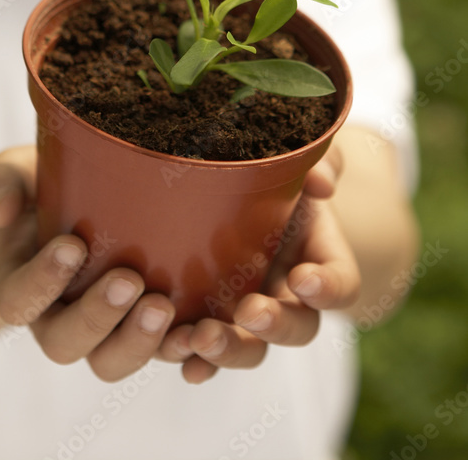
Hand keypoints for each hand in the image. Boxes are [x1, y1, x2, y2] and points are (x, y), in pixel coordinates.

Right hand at [0, 146, 175, 380]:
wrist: (78, 201)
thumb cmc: (41, 184)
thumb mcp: (14, 173)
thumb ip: (1, 183)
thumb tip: (1, 209)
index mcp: (19, 288)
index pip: (19, 301)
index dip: (43, 281)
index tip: (72, 245)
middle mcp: (55, 320)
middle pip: (66, 344)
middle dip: (98, 317)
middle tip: (129, 280)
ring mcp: (101, 332)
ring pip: (111, 362)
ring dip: (138, 342)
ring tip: (165, 306)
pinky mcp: (142, 332)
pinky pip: (158, 357)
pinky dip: (180, 352)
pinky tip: (200, 333)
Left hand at [158, 144, 360, 382]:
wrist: (241, 191)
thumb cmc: (279, 174)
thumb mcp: (303, 160)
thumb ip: (320, 163)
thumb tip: (320, 182)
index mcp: (320, 258)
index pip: (341, 284)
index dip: (328, 288)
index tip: (304, 277)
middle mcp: (291, 296)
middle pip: (298, 329)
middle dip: (275, 325)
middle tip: (250, 311)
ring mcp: (253, 314)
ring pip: (252, 350)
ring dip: (230, 350)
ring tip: (202, 338)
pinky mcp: (213, 320)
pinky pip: (209, 354)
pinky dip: (198, 364)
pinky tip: (184, 364)